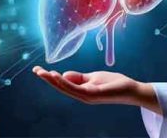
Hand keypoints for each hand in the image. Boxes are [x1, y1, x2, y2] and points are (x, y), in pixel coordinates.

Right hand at [32, 66, 160, 114]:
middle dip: (47, 79)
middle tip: (35, 70)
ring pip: (65, 88)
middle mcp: (82, 95)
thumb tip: (63, 74)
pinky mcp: (93, 95)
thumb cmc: (114, 83)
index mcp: (82, 90)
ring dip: (53, 80)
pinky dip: (65, 82)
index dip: (50, 77)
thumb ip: (78, 77)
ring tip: (42, 72)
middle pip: (61, 87)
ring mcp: (87, 96)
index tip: (38, 69)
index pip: (62, 83)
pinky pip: (75, 88)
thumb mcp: (93, 77)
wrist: (131, 90)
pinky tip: (57, 75)